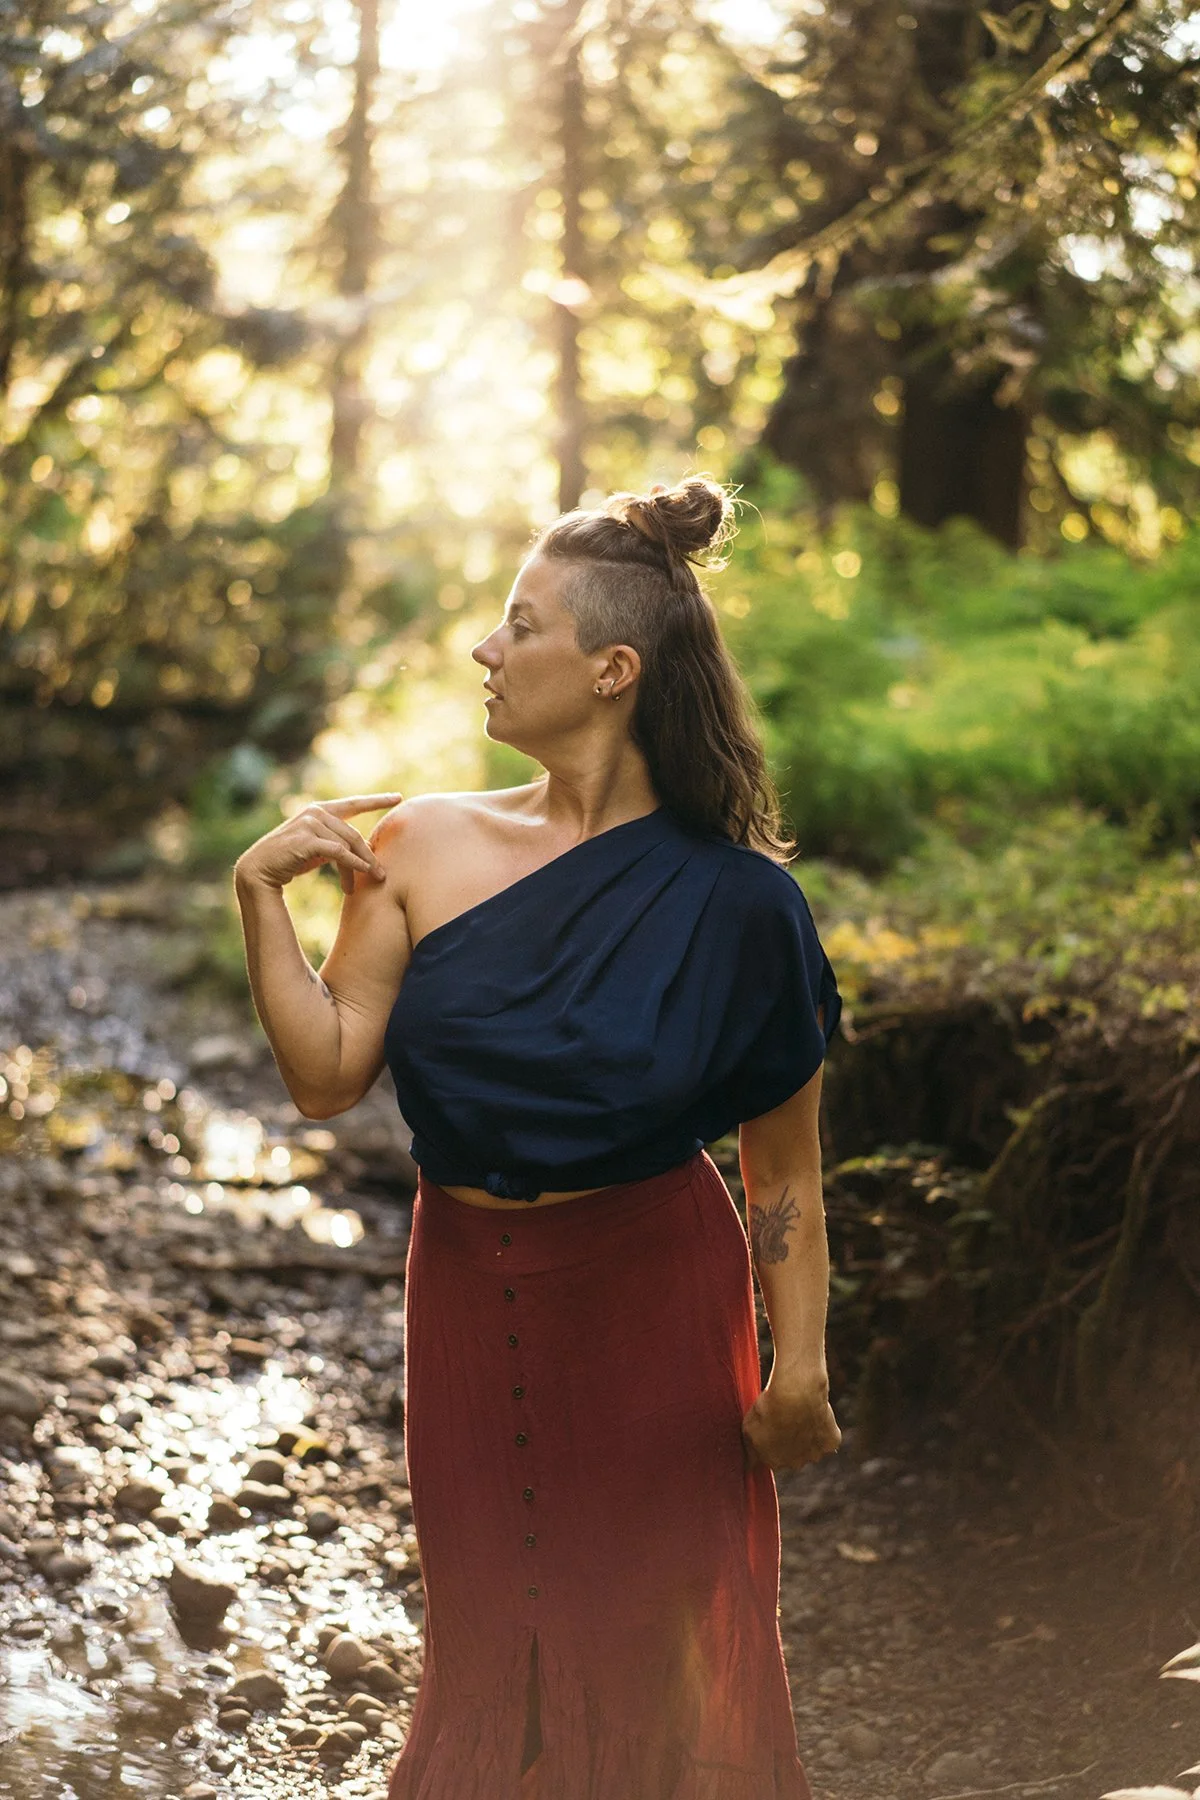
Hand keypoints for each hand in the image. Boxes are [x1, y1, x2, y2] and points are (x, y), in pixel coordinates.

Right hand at [234, 794, 404, 896]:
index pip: (354, 803)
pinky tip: (361, 872)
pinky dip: (352, 864)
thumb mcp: (318, 849)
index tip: (398, 797)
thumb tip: (364, 854)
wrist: (259, 869)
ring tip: (368, 882)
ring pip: (347, 845)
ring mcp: (310, 823)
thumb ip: (337, 844)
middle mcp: (316, 812)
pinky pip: (338, 852)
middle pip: (354, 834)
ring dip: (360, 866)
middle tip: (381, 876)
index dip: (377, 800)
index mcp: (320, 810)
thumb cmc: (290, 860)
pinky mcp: (306, 839)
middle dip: (369, 856)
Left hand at [741, 1370, 840, 1473]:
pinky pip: (828, 1437)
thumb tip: (748, 1467)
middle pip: (793, 1456)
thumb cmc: (769, 1409)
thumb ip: (749, 1451)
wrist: (796, 1395)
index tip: (771, 1426)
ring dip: (808, 1436)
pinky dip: (825, 1428)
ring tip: (802, 1412)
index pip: (772, 1457)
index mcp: (774, 1462)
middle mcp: (795, 1464)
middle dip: (790, 1441)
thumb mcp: (748, 1429)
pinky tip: (817, 1414)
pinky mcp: (831, 1442)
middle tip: (786, 1418)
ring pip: (811, 1448)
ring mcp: (815, 1454)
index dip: (771, 1441)